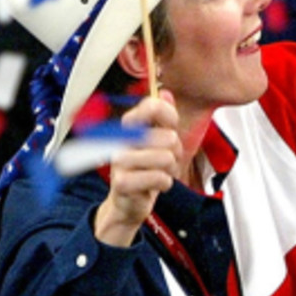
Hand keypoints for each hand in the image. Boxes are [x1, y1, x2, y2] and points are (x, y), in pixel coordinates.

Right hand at [93, 94, 181, 248]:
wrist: (129, 202)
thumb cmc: (145, 169)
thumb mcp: (158, 140)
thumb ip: (163, 117)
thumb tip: (165, 93)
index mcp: (130, 125)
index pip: (153, 106)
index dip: (170, 116)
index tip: (171, 127)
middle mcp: (121, 139)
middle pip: (168, 137)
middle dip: (176, 152)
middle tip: (167, 159)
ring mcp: (119, 160)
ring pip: (165, 158)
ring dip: (170, 170)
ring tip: (162, 173)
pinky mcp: (122, 182)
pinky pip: (159, 178)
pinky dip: (165, 184)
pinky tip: (155, 185)